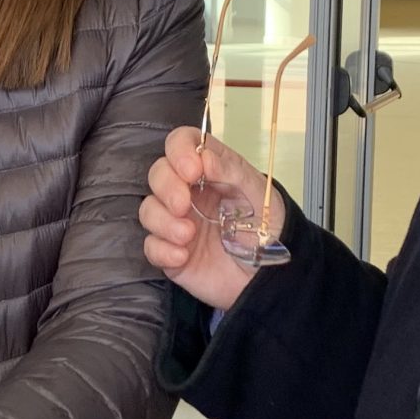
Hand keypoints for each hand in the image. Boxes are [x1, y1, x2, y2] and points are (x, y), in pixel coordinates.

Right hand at [140, 127, 278, 313]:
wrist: (270, 275)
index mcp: (210, 171)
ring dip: (163, 221)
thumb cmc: (268, 228)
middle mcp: (189, 193)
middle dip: (166, 186)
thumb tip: (204, 156)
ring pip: (149, 210)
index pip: (181, 144)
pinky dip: (162, 250)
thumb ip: (232, 171)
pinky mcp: (171, 252)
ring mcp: (177, 222)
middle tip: (184, 205)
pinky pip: (151, 246)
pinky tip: (183, 256)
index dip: (179, 151)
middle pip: (158, 174)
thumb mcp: (259, 194)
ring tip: (189, 236)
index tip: (192, 170)